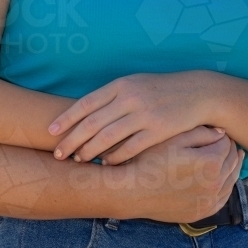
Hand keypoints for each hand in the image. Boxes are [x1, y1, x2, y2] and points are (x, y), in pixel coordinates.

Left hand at [50, 72, 212, 164]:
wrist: (196, 92)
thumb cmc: (160, 89)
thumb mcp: (135, 84)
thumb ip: (112, 96)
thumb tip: (86, 114)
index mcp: (121, 84)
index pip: (86, 103)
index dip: (66, 118)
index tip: (51, 131)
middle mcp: (130, 97)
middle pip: (93, 122)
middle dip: (72, 140)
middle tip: (58, 153)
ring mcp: (144, 114)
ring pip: (108, 137)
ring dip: (90, 151)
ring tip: (78, 160)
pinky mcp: (158, 130)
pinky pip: (130, 148)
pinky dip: (115, 157)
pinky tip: (105, 163)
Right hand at [126, 127, 242, 223]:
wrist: (133, 191)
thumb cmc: (151, 160)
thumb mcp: (174, 138)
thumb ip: (201, 133)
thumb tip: (222, 132)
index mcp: (210, 163)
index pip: (227, 144)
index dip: (222, 134)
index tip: (217, 129)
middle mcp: (215, 185)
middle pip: (232, 162)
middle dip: (230, 149)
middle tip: (224, 140)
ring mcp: (209, 202)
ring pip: (230, 181)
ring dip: (231, 167)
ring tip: (228, 156)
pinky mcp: (201, 213)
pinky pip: (222, 198)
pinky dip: (225, 186)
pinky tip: (221, 178)